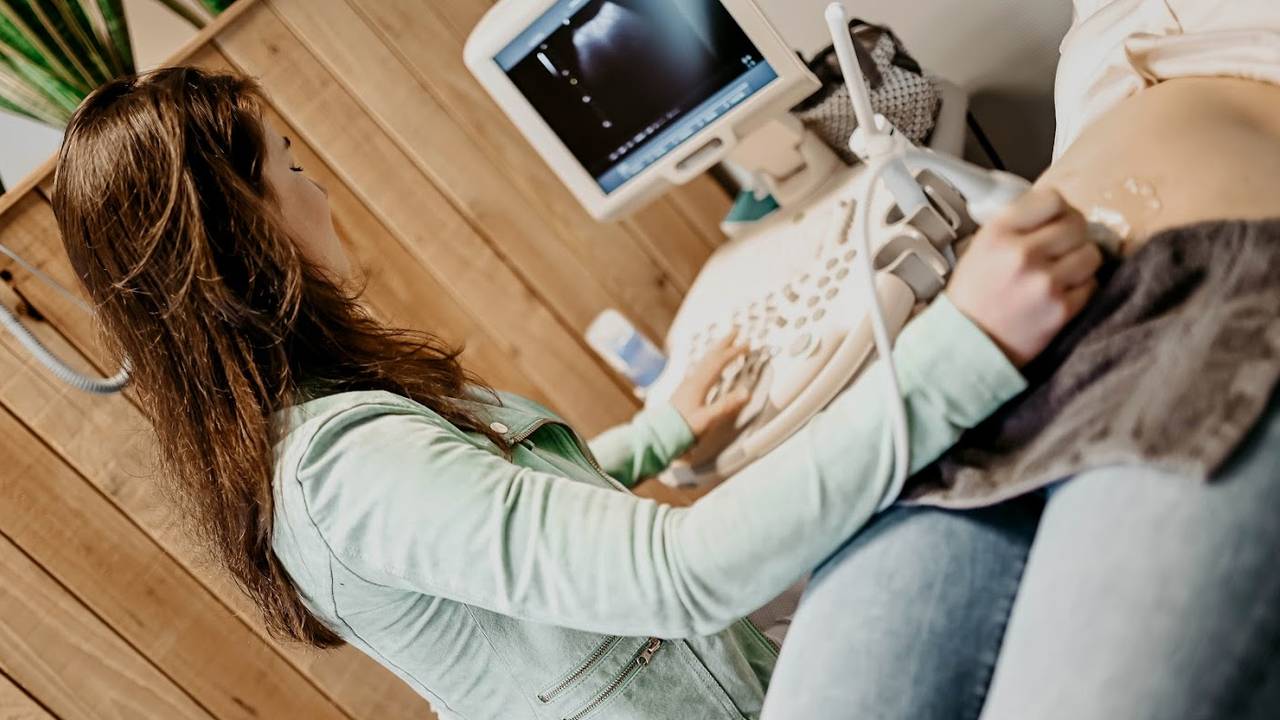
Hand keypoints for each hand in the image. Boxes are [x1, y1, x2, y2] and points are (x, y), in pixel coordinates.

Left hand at [669, 330, 753, 440]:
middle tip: (735, 330)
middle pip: (711, 356)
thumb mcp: (708, 419)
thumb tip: (745, 393)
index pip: (720, 362)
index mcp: (699, 384)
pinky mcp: (684, 390)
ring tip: (724, 344)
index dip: (734, 352)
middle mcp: (693, 380)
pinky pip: (700, 369)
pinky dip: (708, 362)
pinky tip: (707, 367)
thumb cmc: (682, 428)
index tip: (746, 344)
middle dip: (724, 342)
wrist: (660, 434)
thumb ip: (726, 405)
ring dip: (716, 350)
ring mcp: (687, 384)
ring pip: (704, 360)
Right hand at [946, 187, 1103, 367]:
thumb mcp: (980, 248)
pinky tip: (1059, 294)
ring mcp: (1044, 282)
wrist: (966, 345)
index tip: (1056, 221)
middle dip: (1074, 235)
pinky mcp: (1061, 309)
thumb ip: (1016, 226)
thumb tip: (1058, 213)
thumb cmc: (973, 295)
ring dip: (1081, 262)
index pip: (1053, 199)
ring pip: (1091, 254)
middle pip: (1077, 224)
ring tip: (1062, 273)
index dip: (1059, 210)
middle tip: (1063, 248)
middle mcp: (1022, 253)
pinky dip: (1080, 288)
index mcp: (999, 232)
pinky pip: (1091, 285)